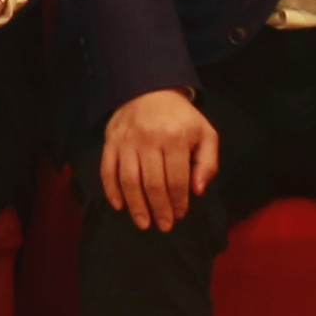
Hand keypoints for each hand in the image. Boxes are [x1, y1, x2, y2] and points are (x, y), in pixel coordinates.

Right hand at [100, 87, 217, 232]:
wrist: (150, 89)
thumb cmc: (181, 117)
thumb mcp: (205, 134)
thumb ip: (207, 162)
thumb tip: (197, 191)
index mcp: (175, 138)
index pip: (176, 179)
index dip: (178, 201)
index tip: (179, 216)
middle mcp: (149, 139)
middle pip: (152, 183)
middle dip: (159, 209)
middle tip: (163, 226)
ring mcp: (127, 141)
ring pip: (129, 180)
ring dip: (136, 205)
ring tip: (143, 223)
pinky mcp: (111, 141)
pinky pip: (107, 170)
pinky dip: (111, 190)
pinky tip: (118, 206)